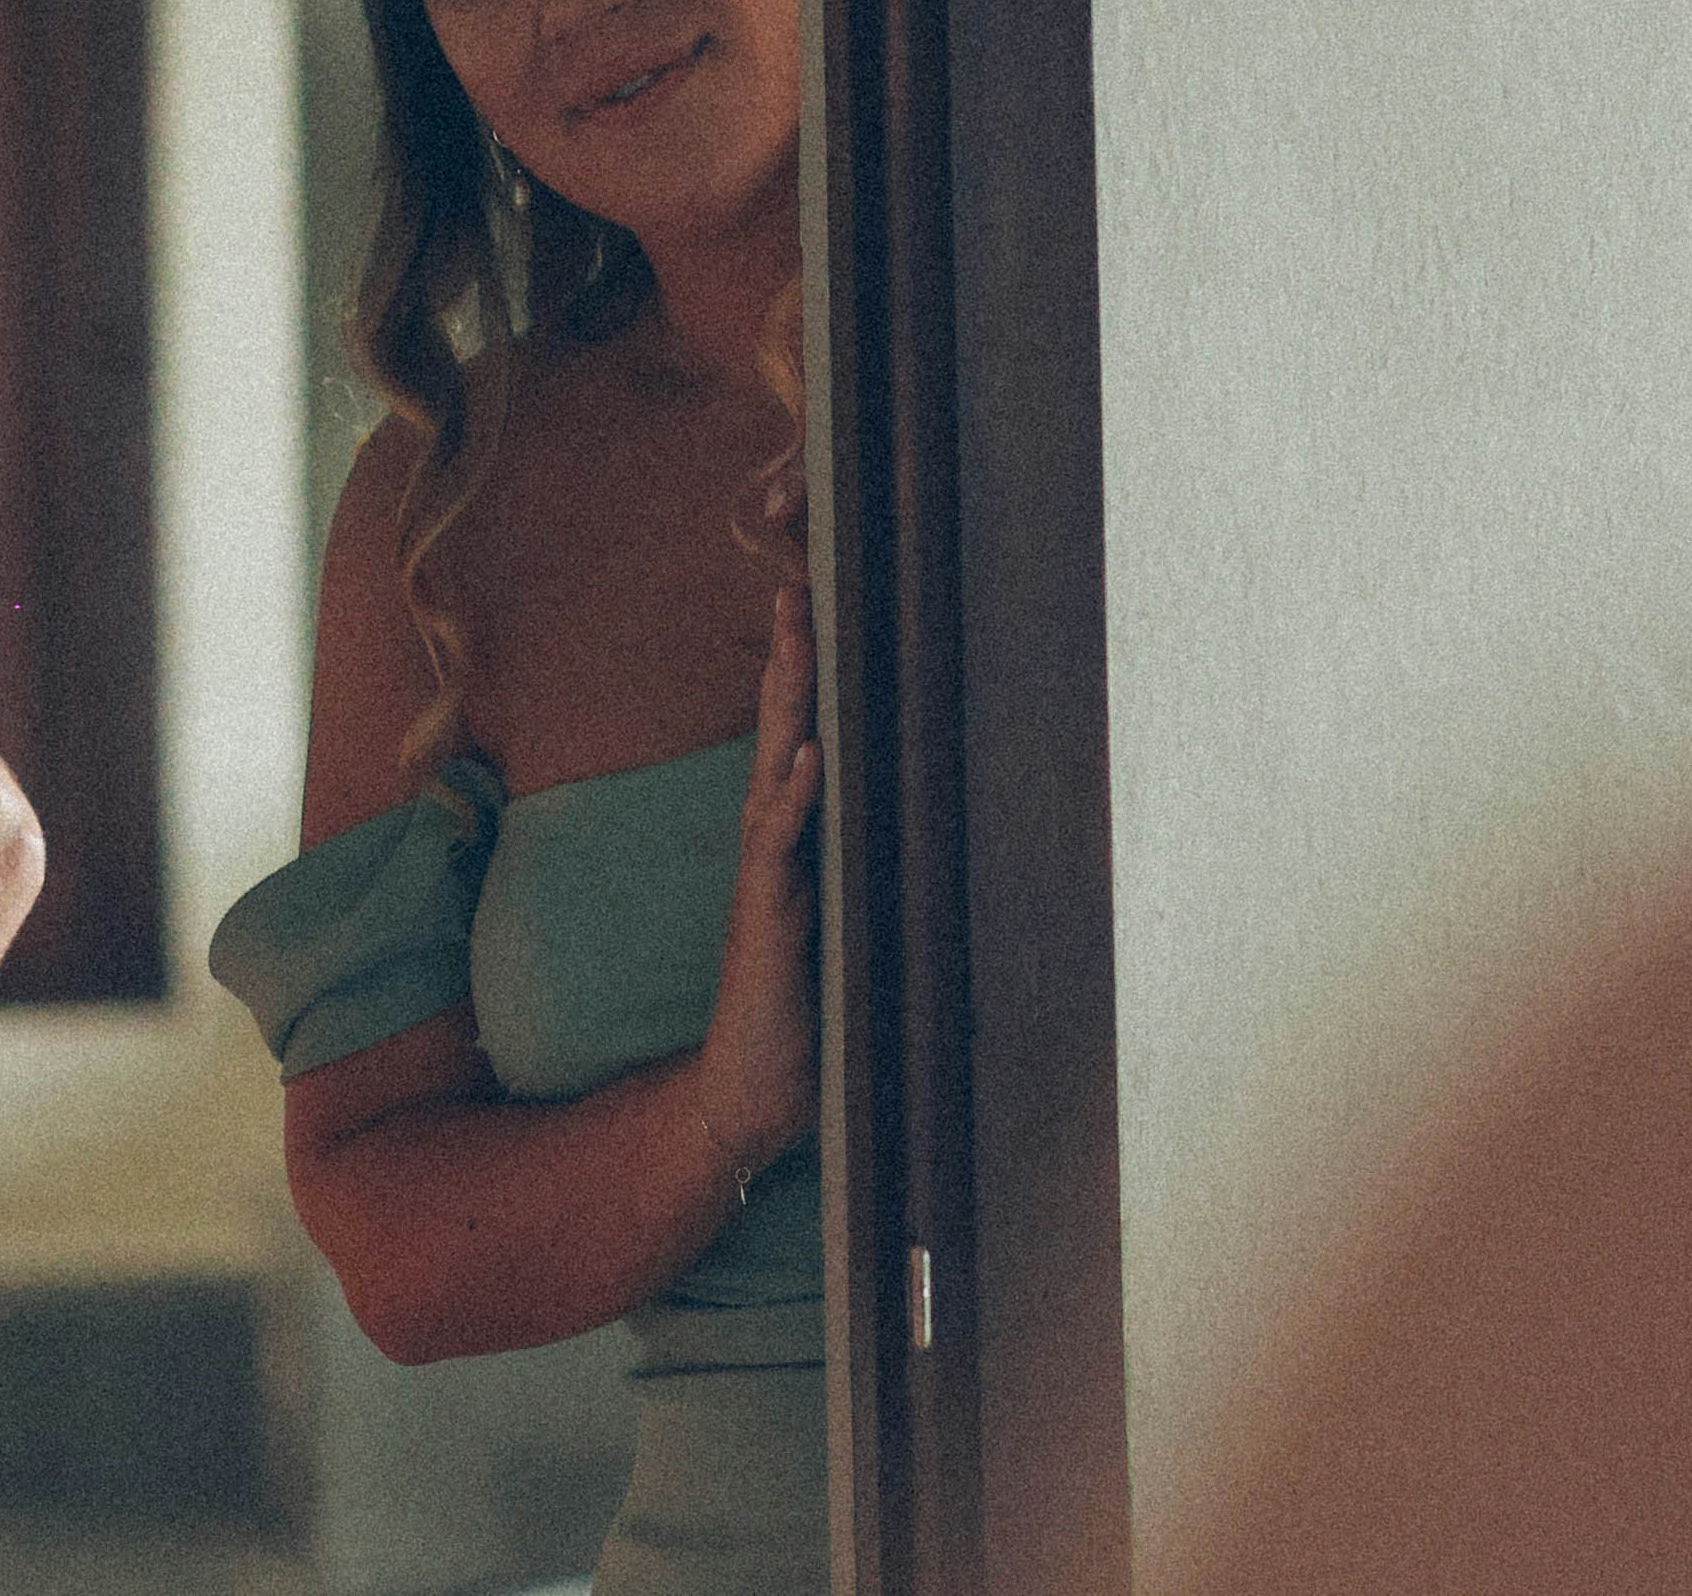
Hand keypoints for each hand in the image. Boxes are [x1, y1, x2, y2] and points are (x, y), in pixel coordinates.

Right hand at [695, 578, 821, 1175]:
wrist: (752, 1103)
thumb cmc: (808, 1017)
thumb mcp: (855, 931)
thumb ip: (873, 879)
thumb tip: (939, 826)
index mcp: (800, 848)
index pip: (803, 743)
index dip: (809, 680)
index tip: (818, 606)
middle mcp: (777, 853)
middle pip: (782, 738)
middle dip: (788, 664)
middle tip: (792, 588)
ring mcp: (768, 885)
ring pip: (773, 777)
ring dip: (787, 710)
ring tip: (794, 643)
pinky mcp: (765, 926)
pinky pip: (776, 852)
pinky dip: (790, 801)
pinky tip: (803, 757)